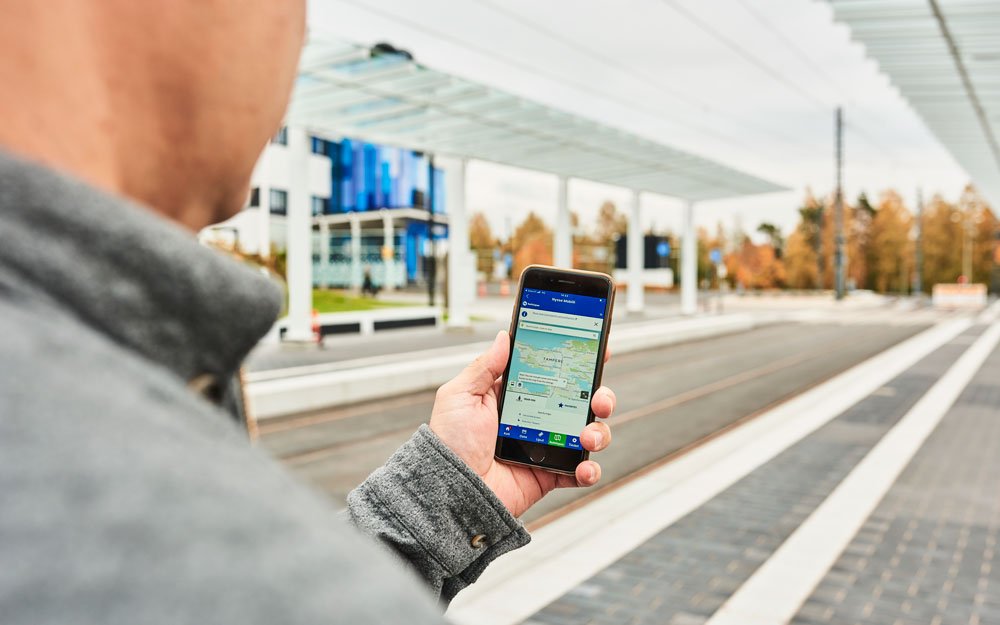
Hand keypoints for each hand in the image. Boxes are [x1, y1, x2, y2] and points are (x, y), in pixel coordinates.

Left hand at [429, 331, 614, 517]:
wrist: (453, 491)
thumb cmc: (450, 444)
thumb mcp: (460, 396)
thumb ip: (484, 366)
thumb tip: (504, 337)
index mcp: (516, 395)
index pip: (553, 372)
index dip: (576, 361)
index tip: (595, 350)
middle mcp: (536, 417)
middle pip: (581, 400)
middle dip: (600, 395)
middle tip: (598, 399)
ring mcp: (546, 446)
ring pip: (589, 432)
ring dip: (599, 431)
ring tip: (587, 436)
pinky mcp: (550, 474)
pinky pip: (581, 470)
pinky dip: (590, 469)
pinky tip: (583, 467)